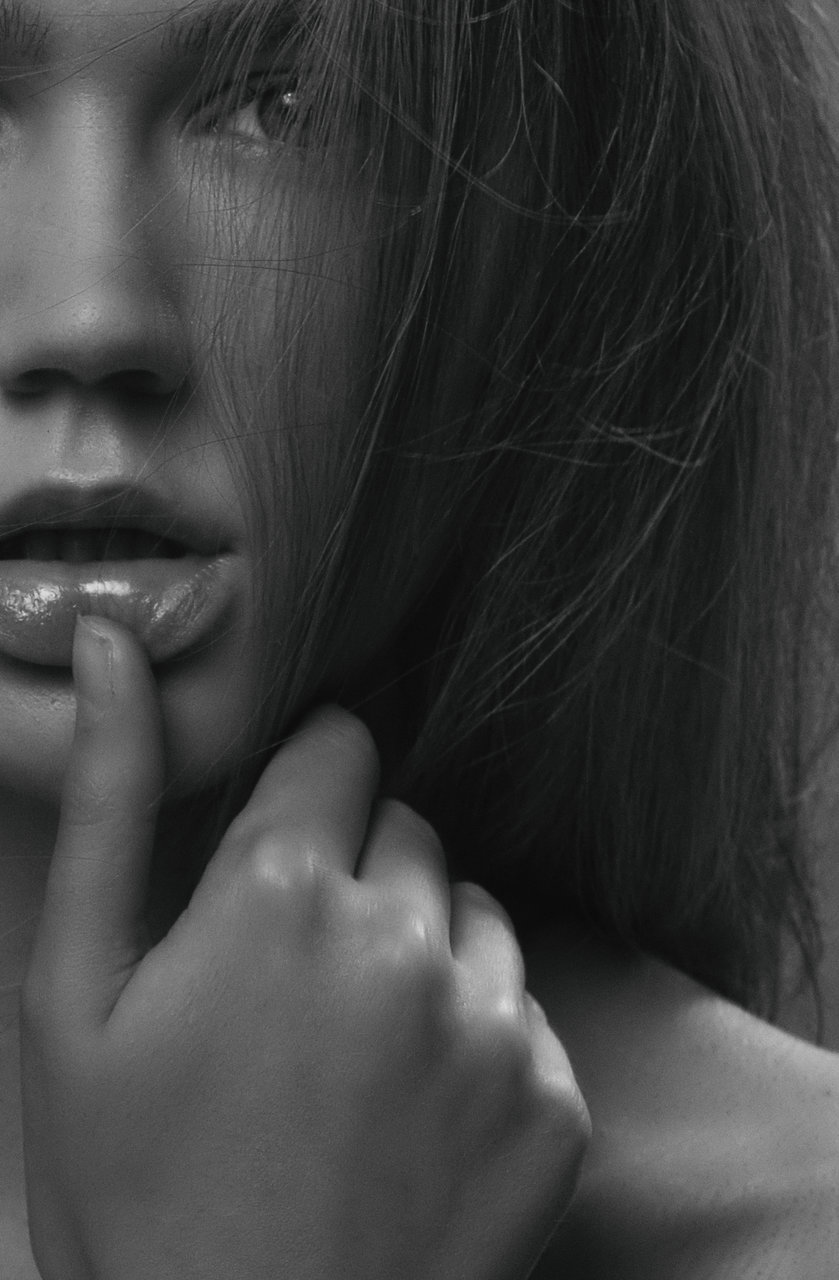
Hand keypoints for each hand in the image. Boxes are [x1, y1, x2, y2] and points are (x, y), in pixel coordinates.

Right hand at [20, 615, 588, 1279]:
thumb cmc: (133, 1187)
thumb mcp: (76, 992)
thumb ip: (107, 797)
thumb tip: (114, 645)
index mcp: (285, 892)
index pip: (339, 747)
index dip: (303, 793)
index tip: (280, 852)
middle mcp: (407, 939)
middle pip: (405, 826)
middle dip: (356, 872)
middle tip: (295, 980)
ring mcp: (493, 1025)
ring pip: (470, 910)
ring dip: (421, 949)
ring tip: (355, 1052)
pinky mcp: (553, 1104)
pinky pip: (524, 1008)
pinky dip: (477, 1037)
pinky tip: (414, 1114)